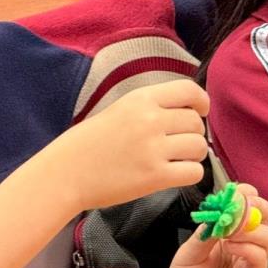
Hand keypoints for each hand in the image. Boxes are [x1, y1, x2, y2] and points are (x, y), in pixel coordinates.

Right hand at [43, 79, 209, 211]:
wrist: (65, 173)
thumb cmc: (88, 144)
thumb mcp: (119, 110)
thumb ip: (151, 108)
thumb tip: (185, 112)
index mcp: (141, 99)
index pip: (189, 91)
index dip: (201, 102)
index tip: (200, 112)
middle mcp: (150, 120)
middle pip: (196, 122)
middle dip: (193, 134)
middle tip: (178, 144)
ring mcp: (153, 149)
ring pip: (199, 147)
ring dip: (193, 155)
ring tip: (177, 160)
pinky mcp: (155, 177)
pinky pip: (194, 172)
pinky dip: (190, 174)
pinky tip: (175, 174)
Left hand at [131, 184, 267, 267]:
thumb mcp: (189, 251)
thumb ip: (207, 231)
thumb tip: (222, 211)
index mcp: (229, 231)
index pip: (249, 205)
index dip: (246, 195)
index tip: (235, 193)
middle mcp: (244, 244)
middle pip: (266, 216)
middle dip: (255, 207)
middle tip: (237, 210)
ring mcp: (251, 262)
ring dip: (249, 229)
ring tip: (228, 234)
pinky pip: (261, 258)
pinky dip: (248, 248)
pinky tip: (231, 248)